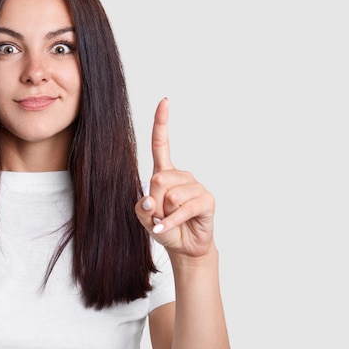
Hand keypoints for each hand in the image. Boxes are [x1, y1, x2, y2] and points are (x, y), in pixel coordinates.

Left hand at [135, 98, 215, 258]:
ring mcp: (195, 186)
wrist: (184, 247)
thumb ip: (142, 208)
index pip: (161, 143)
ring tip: (171, 221)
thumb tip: (150, 200)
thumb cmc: (166, 228)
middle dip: (153, 202)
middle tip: (160, 215)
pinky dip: (171, 223)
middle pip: (158, 179)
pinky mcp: (206, 200)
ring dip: (164, 214)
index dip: (162, 122)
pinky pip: (182, 209)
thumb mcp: (145, 218)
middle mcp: (181, 175)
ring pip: (170, 196)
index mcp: (164, 172)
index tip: (164, 101)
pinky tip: (167, 229)